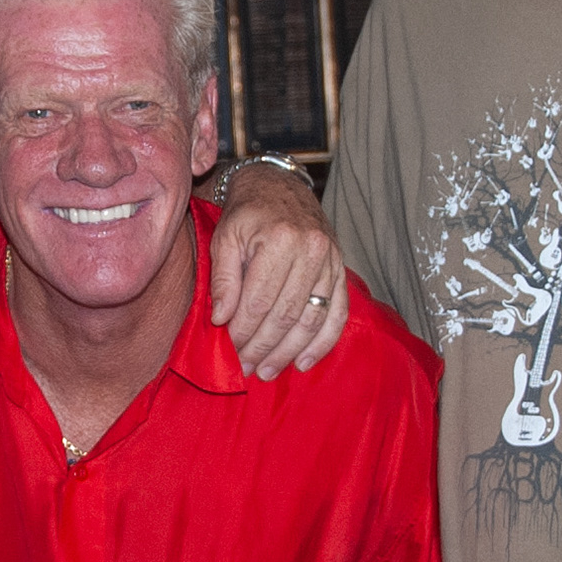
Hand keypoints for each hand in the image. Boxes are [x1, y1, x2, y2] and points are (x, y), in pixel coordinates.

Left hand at [208, 163, 351, 378]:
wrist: (280, 190)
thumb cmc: (247, 216)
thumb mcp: (225, 238)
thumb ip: (223, 278)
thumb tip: (221, 319)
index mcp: (279, 239)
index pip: (259, 300)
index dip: (243, 331)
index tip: (229, 350)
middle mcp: (311, 250)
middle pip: (286, 314)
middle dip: (263, 347)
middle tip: (246, 369)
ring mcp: (331, 262)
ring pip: (311, 319)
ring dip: (288, 352)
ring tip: (268, 372)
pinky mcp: (341, 272)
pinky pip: (337, 314)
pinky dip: (322, 343)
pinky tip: (303, 362)